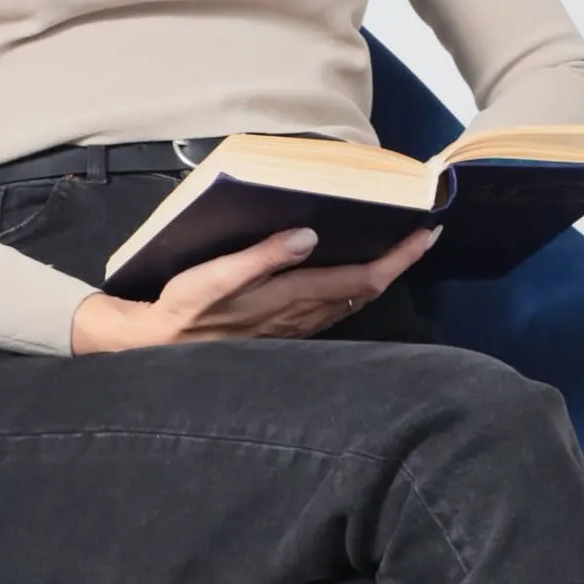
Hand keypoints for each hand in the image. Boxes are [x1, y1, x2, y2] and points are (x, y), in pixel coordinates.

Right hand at [68, 223, 438, 353]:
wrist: (157, 350)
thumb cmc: (182, 308)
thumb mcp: (213, 277)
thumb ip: (261, 257)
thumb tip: (308, 235)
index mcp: (290, 298)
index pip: (360, 278)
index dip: (397, 258)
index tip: (426, 234)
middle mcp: (301, 317)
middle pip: (364, 290)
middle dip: (397, 263)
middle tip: (424, 234)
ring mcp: (295, 328)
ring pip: (351, 302)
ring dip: (378, 277)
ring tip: (399, 251)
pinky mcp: (284, 332)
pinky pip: (332, 311)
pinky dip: (353, 291)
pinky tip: (357, 280)